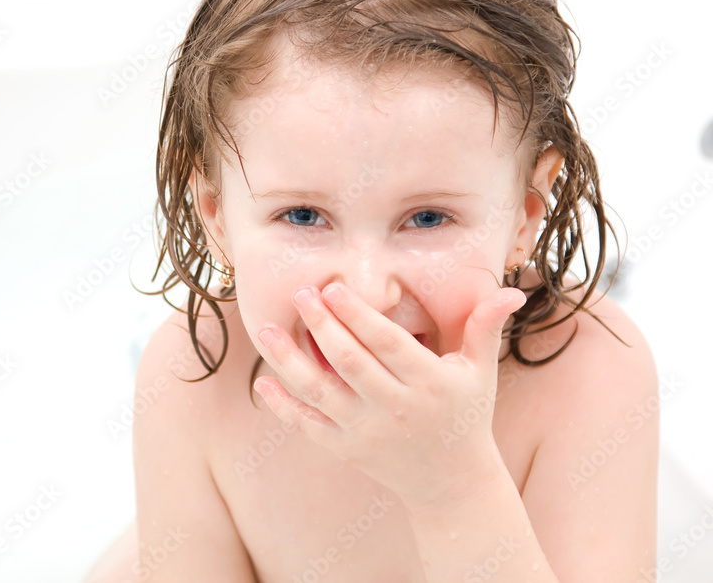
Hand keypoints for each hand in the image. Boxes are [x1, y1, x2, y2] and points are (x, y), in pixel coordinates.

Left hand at [253, 282, 525, 508]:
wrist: (452, 484)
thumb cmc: (465, 416)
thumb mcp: (480, 373)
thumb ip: (484, 328)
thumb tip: (509, 290)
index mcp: (429, 384)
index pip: (388, 344)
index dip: (359, 315)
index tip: (333, 287)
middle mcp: (396, 409)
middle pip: (350, 363)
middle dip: (322, 326)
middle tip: (300, 293)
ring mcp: (368, 432)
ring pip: (320, 392)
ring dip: (289, 360)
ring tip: (265, 328)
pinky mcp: (347, 450)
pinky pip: (309, 426)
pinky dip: (283, 406)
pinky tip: (263, 381)